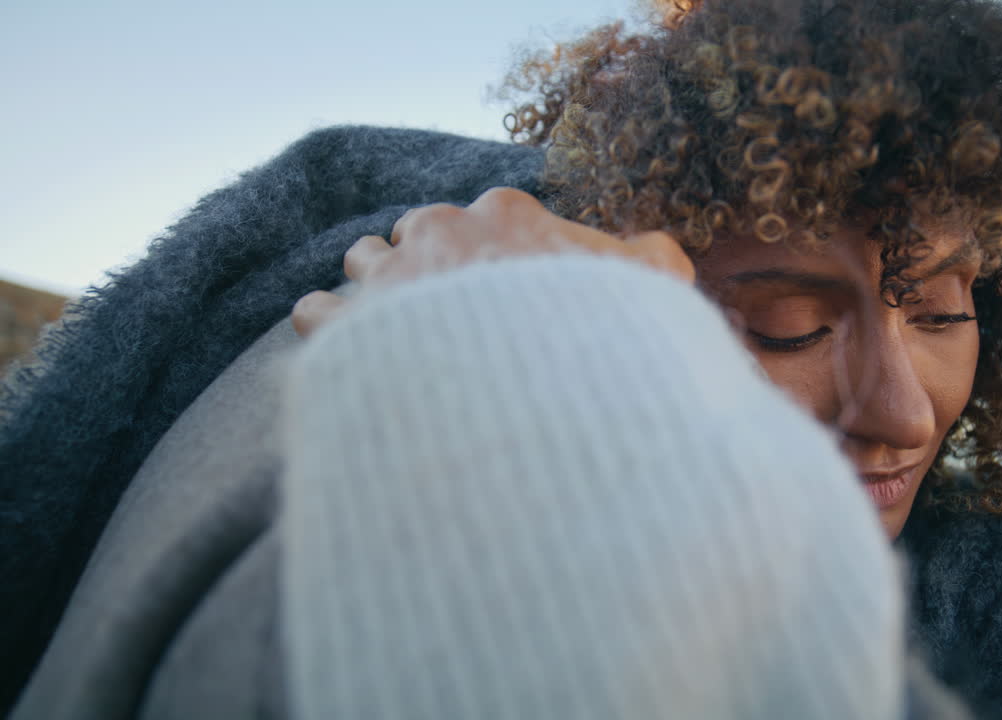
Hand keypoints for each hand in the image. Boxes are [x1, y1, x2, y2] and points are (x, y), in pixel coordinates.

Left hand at [291, 187, 693, 336]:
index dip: (499, 255)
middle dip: (431, 266)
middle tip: (454, 320)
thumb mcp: (655, 294)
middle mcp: (439, 231)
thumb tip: (661, 254)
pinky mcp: (346, 330)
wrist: (538, 405)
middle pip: (420, 233)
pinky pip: (316, 313)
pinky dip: (329, 329)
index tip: (507, 295)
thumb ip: (656, 264)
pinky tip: (351, 354)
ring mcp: (388, 278)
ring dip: (376, 289)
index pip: (491, 216)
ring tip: (397, 332)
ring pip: (362, 262)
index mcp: (506, 214)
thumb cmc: (599, 346)